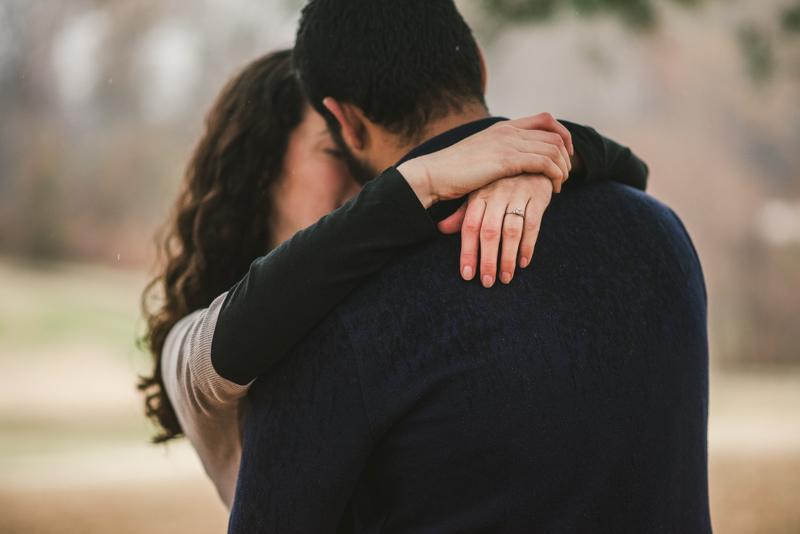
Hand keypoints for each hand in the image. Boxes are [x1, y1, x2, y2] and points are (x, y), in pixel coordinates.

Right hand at [397, 113, 571, 208]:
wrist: (433, 174)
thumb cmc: (451, 172)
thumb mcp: (479, 157)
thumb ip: (497, 155)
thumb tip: (508, 166)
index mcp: (502, 127)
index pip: (545, 119)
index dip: (562, 134)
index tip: (564, 154)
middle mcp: (508, 130)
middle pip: (554, 133)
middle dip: (566, 154)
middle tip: (565, 174)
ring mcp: (508, 142)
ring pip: (553, 148)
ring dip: (563, 167)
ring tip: (560, 184)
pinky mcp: (507, 159)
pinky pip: (544, 162)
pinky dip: (555, 175)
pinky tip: (553, 188)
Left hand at [438, 174, 552, 286]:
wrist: (532, 159)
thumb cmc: (501, 182)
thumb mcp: (480, 193)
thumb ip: (463, 213)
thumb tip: (441, 229)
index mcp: (479, 195)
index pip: (470, 226)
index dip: (468, 252)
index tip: (467, 275)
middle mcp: (497, 194)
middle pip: (489, 231)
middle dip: (487, 259)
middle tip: (487, 282)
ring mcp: (518, 194)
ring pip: (511, 230)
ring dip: (507, 257)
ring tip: (505, 278)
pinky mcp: (538, 196)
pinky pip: (533, 224)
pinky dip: (528, 245)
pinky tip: (523, 263)